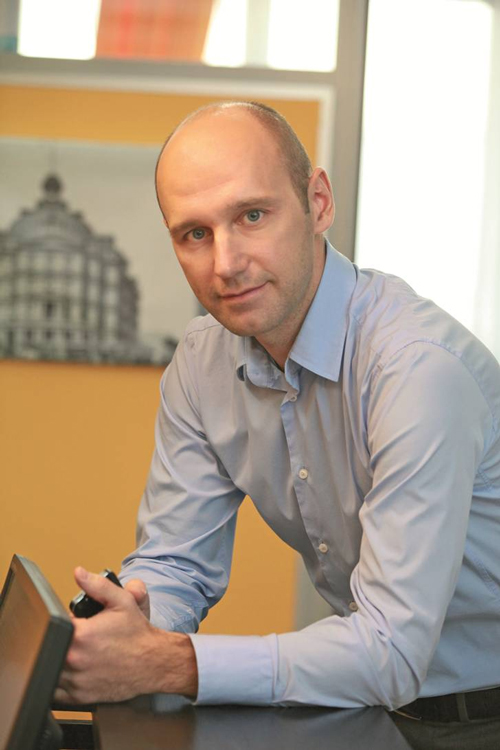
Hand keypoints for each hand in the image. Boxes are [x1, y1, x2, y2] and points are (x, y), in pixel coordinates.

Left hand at [55, 567, 197, 704]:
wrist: (153, 662)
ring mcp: (76, 681)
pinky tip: (77, 669)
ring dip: (59, 659)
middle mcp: (75, 660)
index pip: (54, 625)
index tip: (75, 622)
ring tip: (79, 652)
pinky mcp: (80, 697)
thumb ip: (97, 585)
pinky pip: (57, 691)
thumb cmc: (137, 634)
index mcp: (81, 635)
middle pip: (51, 647)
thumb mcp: (121, 601)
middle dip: (61, 639)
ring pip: (51, 669)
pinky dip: (61, 681)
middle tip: (79, 637)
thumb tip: (79, 573)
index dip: (63, 621)